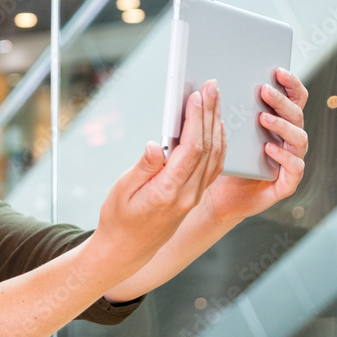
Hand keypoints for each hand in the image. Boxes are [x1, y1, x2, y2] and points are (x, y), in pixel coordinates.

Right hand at [90, 80, 225, 263]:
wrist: (127, 249)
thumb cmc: (119, 218)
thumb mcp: (122, 191)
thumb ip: (143, 167)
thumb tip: (156, 144)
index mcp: (168, 192)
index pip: (191, 150)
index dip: (197, 120)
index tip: (196, 96)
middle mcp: (188, 195)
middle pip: (208, 147)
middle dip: (210, 113)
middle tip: (211, 86)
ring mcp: (195, 196)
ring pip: (216, 155)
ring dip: (217, 124)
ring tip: (215, 99)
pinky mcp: (195, 196)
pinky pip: (214, 166)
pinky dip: (218, 142)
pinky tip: (215, 126)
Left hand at [200, 68, 308, 222]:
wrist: (218, 196)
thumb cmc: (223, 160)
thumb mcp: (224, 131)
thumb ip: (228, 109)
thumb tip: (213, 82)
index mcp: (279, 124)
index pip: (295, 99)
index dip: (291, 84)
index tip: (277, 71)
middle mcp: (289, 141)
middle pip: (297, 114)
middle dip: (282, 100)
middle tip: (264, 90)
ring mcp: (291, 161)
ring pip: (299, 139)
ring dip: (282, 125)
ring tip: (263, 118)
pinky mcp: (287, 182)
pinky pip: (295, 167)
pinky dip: (284, 156)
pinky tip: (269, 148)